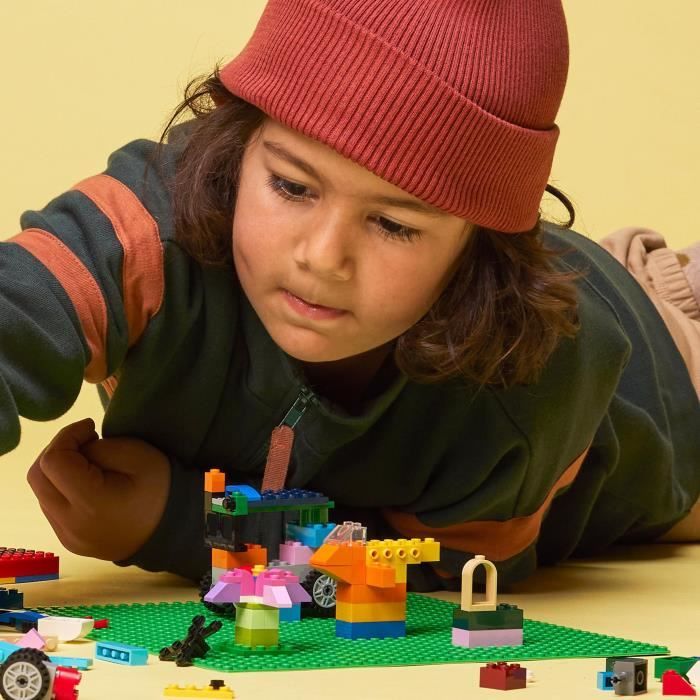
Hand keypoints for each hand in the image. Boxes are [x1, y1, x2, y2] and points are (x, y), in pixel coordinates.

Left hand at [27, 417, 170, 561]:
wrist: (174, 529)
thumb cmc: (161, 488)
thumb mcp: (137, 455)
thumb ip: (98, 449)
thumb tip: (76, 451)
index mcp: (91, 503)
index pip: (53, 461)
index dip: (66, 436)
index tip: (90, 428)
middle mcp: (71, 525)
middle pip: (37, 477)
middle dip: (56, 450)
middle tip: (85, 442)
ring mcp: (68, 536)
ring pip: (41, 492)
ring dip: (58, 471)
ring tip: (88, 464)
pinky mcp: (70, 541)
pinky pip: (52, 508)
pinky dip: (62, 488)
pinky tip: (88, 484)